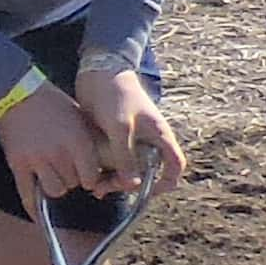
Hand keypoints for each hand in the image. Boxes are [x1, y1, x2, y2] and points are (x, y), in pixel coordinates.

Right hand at [0, 83, 105, 200]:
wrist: (19, 92)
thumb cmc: (53, 104)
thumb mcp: (79, 119)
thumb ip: (88, 143)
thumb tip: (102, 166)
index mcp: (78, 142)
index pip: (91, 177)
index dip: (89, 178)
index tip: (86, 174)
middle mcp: (59, 153)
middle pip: (73, 184)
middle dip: (72, 179)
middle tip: (66, 169)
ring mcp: (37, 159)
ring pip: (54, 191)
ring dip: (56, 187)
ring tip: (52, 175)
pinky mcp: (18, 163)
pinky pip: (27, 193)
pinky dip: (33, 208)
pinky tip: (37, 215)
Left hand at [73, 67, 181, 190]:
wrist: (97, 71)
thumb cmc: (115, 94)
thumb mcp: (120, 127)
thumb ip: (125, 155)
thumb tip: (133, 185)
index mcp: (159, 135)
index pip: (175, 165)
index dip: (167, 182)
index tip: (148, 193)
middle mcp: (148, 140)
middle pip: (146, 172)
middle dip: (128, 185)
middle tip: (105, 188)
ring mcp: (130, 139)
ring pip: (128, 169)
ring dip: (113, 180)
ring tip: (94, 187)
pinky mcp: (113, 137)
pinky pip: (113, 160)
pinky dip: (104, 170)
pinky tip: (90, 176)